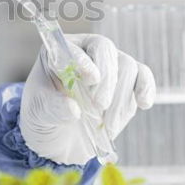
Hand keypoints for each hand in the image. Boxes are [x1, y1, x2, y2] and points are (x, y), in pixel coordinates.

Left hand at [19, 34, 155, 165]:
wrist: (60, 137)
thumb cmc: (44, 117)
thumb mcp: (39, 113)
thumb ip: (52, 108)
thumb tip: (73, 109)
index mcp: (60, 51)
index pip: (74, 47)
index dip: (83, 61)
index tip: (90, 78)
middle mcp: (86, 51)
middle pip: (105, 50)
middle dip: (106, 79)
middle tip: (99, 106)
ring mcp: (110, 65)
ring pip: (126, 66)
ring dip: (120, 97)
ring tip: (107, 124)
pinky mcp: (128, 82)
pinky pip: (143, 77)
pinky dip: (145, 89)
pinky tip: (144, 103)